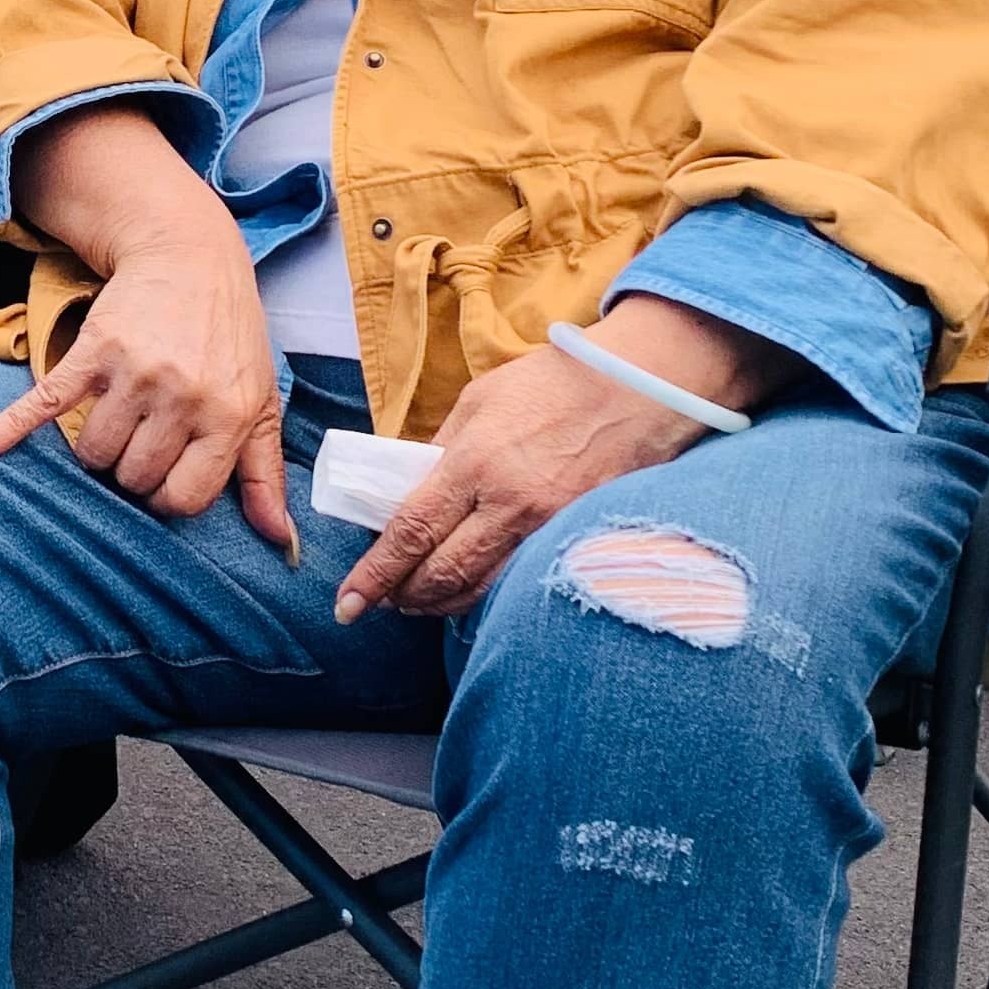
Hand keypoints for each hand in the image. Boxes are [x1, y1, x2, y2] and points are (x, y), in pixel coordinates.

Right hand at [0, 222, 297, 558]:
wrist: (191, 256)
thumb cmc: (229, 337)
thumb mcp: (260, 401)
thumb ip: (265, 473)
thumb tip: (278, 539)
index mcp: (226, 415)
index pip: (181, 498)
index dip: (168, 496)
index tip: (167, 476)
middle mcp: (182, 396)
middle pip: (133, 477)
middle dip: (132, 469)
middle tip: (144, 439)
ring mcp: (135, 373)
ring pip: (94, 452)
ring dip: (98, 448)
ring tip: (117, 420)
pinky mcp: (95, 351)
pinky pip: (49, 400)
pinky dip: (14, 425)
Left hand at [333, 301, 766, 621]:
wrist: (641, 386)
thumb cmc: (556, 383)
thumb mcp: (481, 400)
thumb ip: (442, 448)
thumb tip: (408, 486)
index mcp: (475, 461)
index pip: (410, 533)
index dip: (375, 575)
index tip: (347, 603)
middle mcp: (509, 503)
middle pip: (442, 574)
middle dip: (403, 597)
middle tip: (382, 602)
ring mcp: (548, 527)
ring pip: (482, 590)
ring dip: (441, 604)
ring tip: (418, 602)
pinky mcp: (577, 539)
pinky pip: (521, 582)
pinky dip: (488, 593)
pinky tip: (472, 589)